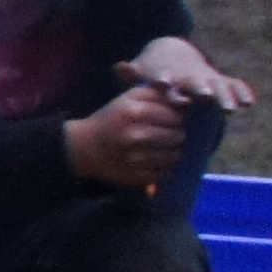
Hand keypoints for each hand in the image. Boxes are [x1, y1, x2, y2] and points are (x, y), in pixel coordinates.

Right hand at [67, 81, 189, 192]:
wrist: (83, 147)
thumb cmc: (111, 119)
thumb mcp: (129, 98)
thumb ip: (157, 95)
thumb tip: (188, 101)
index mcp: (135, 112)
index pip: (176, 116)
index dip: (174, 117)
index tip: (165, 120)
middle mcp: (137, 136)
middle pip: (179, 136)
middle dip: (175, 134)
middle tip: (163, 134)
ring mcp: (137, 159)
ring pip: (176, 156)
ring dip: (171, 151)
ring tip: (159, 147)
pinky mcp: (139, 177)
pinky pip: (167, 172)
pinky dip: (164, 167)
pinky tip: (153, 160)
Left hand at [126, 37, 255, 114]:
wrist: (173, 54)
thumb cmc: (153, 71)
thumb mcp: (142, 70)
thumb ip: (132, 73)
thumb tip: (119, 67)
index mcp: (168, 76)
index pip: (165, 80)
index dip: (164, 81)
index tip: (165, 83)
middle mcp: (189, 77)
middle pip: (195, 84)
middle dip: (200, 89)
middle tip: (206, 96)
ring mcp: (207, 78)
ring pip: (218, 86)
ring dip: (224, 96)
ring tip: (231, 109)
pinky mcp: (222, 81)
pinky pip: (235, 86)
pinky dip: (242, 93)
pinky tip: (250, 103)